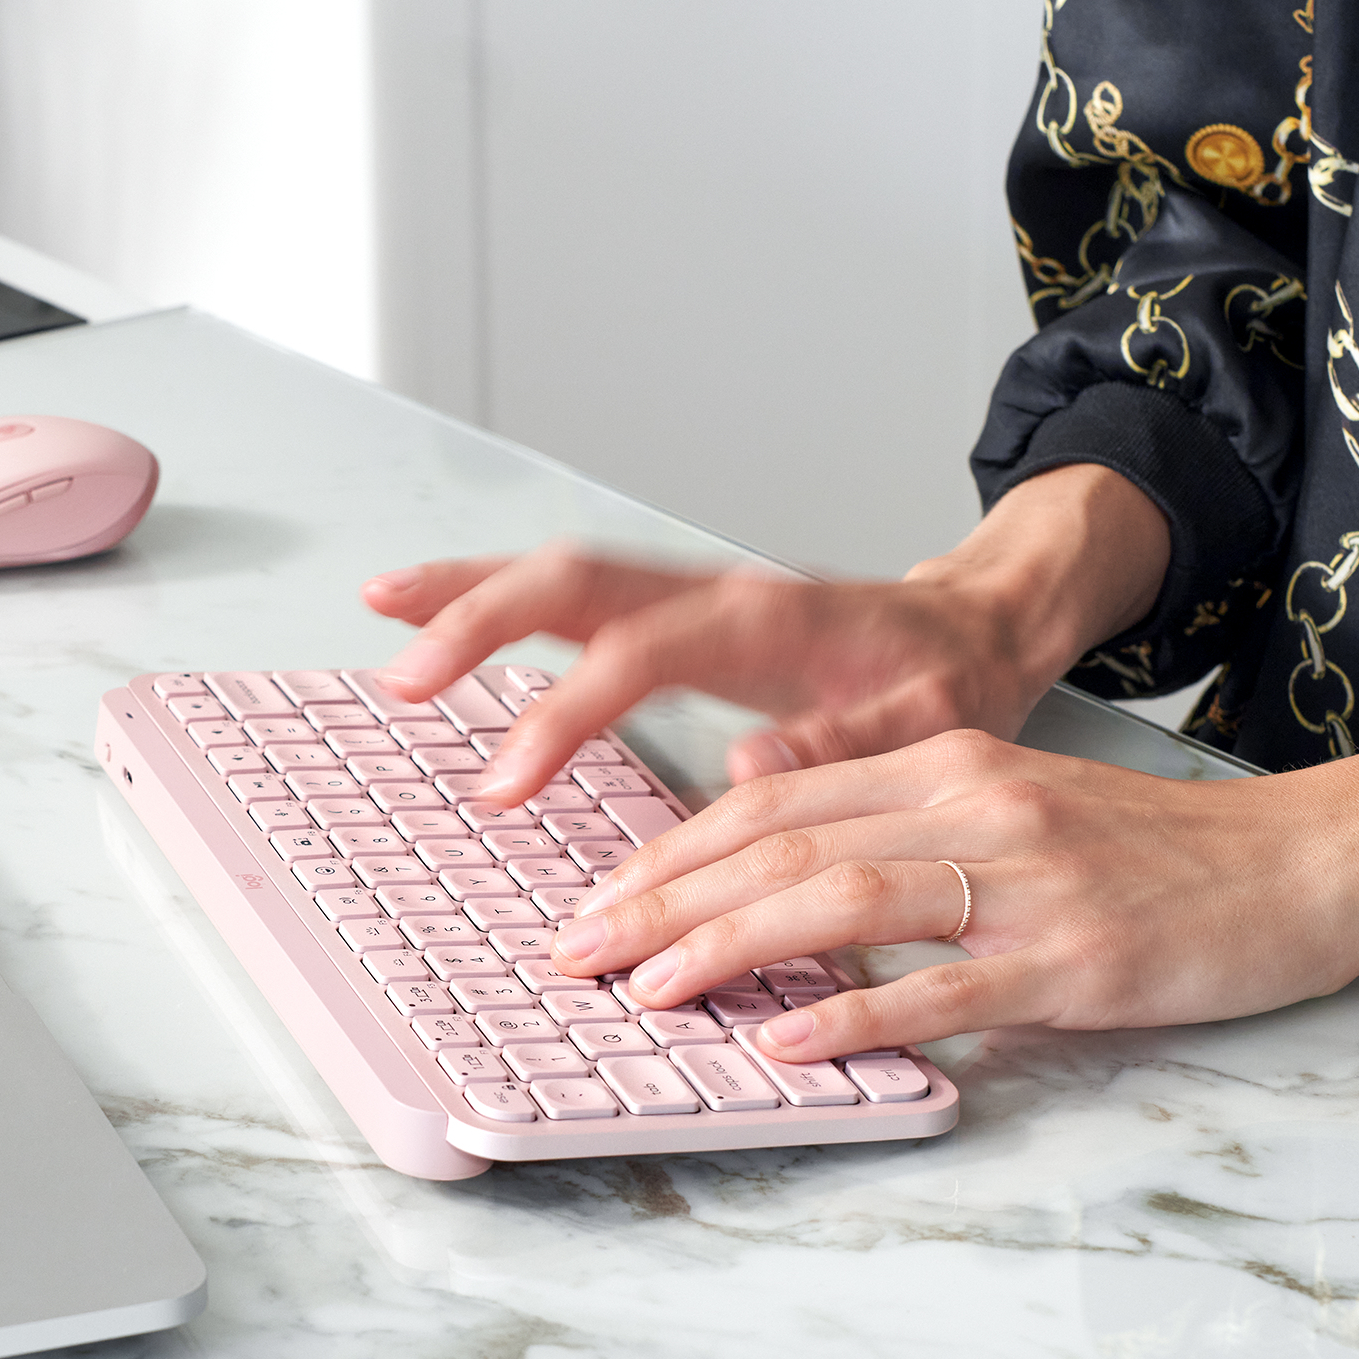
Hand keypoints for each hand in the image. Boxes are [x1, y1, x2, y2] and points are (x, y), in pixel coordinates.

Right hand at [360, 463, 1170, 809]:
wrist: (977, 623)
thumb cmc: (951, 677)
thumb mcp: (933, 722)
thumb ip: (845, 744)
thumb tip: (749, 772)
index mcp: (767, 619)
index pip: (636, 654)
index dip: (562, 713)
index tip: (505, 782)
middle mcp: (714, 592)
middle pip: (574, 582)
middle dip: (480, 621)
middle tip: (405, 677)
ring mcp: (687, 595)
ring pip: (559, 575)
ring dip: (468, 591)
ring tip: (381, 608)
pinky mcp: (672, 611)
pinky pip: (573, 596)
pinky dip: (499, 599)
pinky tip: (438, 614)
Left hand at [546, 688, 1358, 1057]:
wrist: (1309, 863)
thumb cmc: (1156, 859)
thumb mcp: (1017, 817)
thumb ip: (909, 838)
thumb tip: (789, 887)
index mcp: (948, 766)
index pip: (773, 800)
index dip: (670, 850)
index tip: (595, 899)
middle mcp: (972, 805)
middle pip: (780, 840)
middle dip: (661, 896)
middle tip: (575, 950)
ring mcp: (1022, 883)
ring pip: (839, 898)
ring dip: (725, 945)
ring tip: (644, 989)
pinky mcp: (1071, 959)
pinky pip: (938, 986)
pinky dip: (849, 1011)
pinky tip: (782, 1041)